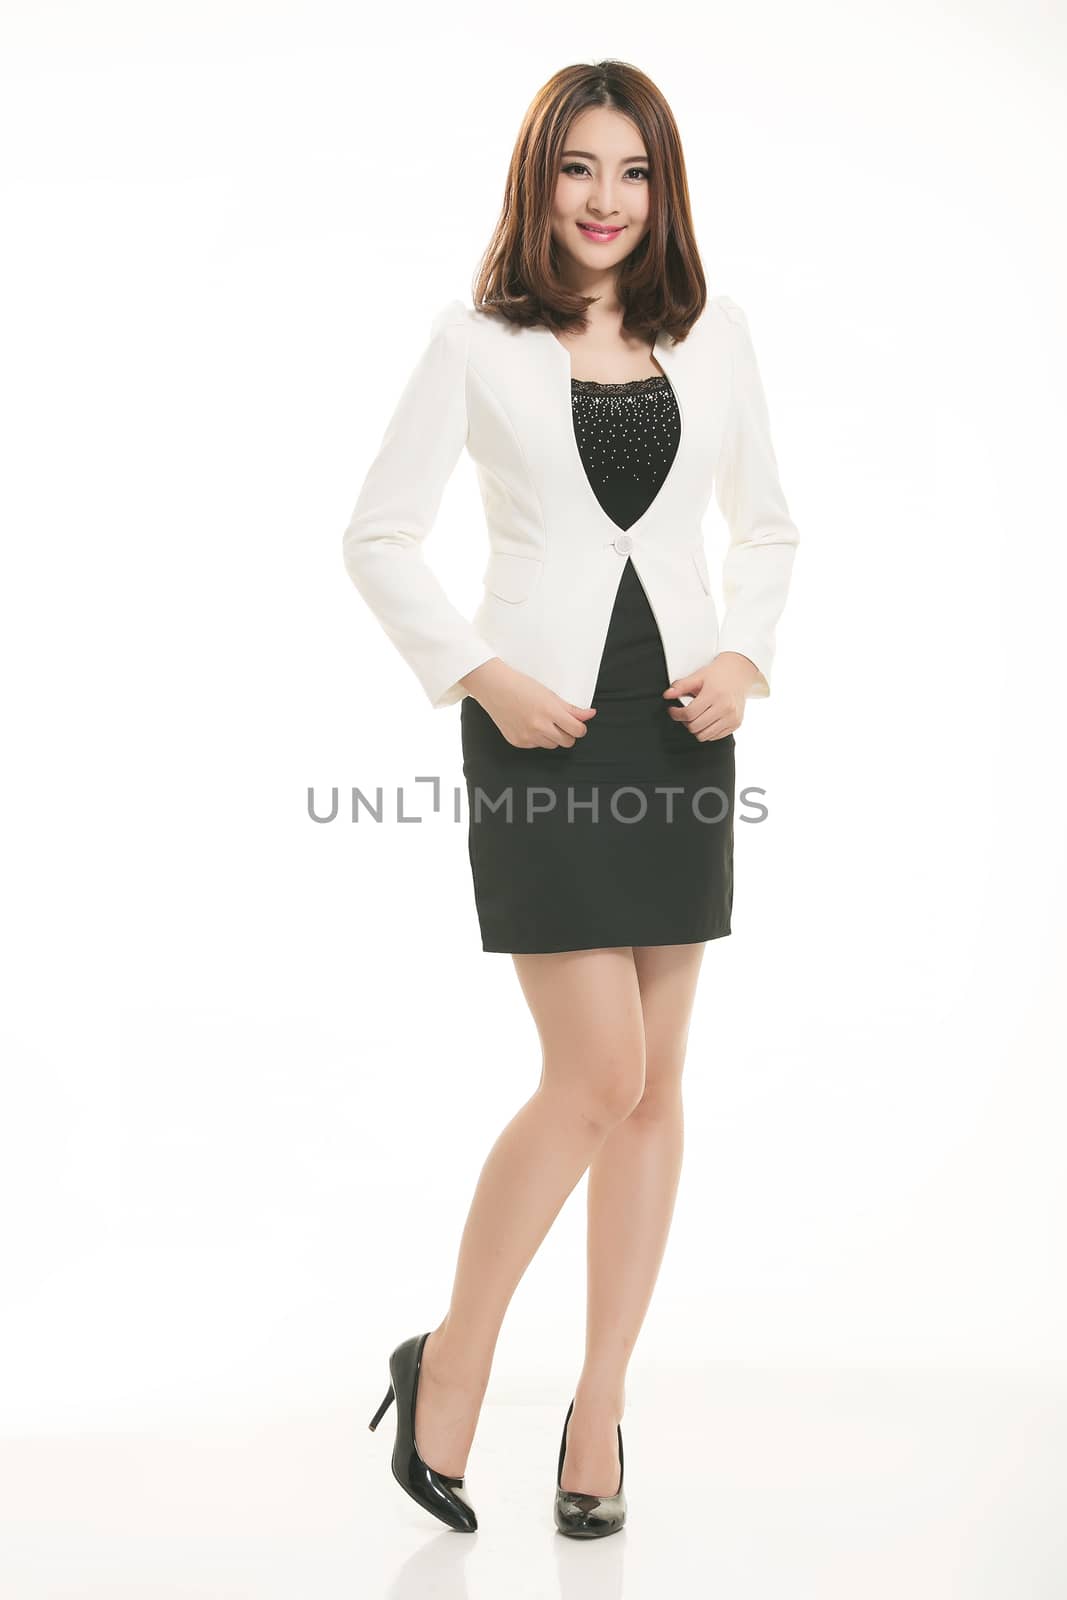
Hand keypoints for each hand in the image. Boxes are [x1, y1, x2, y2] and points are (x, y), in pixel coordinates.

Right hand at [463, 658, 596, 748]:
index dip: (580, 728)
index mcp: (549, 711)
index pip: (577, 730)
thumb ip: (571, 709)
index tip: (578, 724)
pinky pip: (536, 746)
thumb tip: (589, 715)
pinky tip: (529, 725)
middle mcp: (539, 726)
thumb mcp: (550, 694)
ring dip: (552, 737)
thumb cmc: (520, 686)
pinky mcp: (517, 742)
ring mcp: (527, 736)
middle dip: (568, 734)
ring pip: (552, 745)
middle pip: (567, 742)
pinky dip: (537, 738)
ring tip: (543, 722)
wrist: (494, 687)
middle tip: (561, 723)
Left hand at [661, 652, 759, 740]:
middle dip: (685, 722)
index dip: (676, 714)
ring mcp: (732, 717)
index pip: (689, 713)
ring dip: (695, 729)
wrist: (739, 674)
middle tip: (684, 714)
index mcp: (714, 694)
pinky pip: (715, 737)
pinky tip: (706, 720)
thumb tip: (667, 695)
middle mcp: (725, 707)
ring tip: (695, 717)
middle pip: (695, 727)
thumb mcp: (698, 676)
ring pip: (704, 736)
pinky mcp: (736, 724)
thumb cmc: (717, 674)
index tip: (672, 710)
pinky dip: (707, 731)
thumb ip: (681, 686)